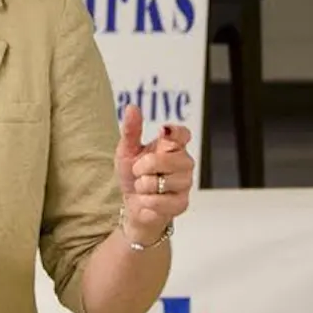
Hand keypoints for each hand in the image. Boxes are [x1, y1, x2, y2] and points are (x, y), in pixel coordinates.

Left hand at [114, 107, 193, 242]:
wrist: (132, 205)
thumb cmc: (133, 175)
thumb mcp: (127, 151)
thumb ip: (131, 130)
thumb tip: (132, 107)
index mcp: (172, 146)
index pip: (183, 134)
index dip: (175, 132)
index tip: (163, 132)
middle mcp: (184, 163)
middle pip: (170, 157)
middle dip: (145, 166)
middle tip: (138, 171)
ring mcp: (185, 183)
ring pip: (164, 180)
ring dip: (144, 185)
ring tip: (144, 187)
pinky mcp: (182, 203)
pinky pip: (160, 200)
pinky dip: (146, 201)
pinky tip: (146, 200)